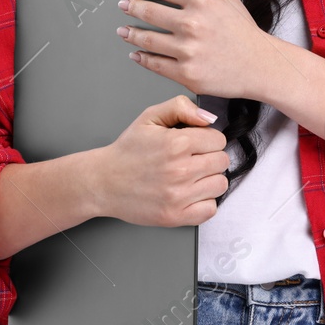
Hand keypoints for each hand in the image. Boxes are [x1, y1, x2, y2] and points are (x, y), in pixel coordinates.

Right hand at [91, 95, 229, 226]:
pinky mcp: (175, 216)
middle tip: (192, 160)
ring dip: (209, 180)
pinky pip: (210, 209)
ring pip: (220, 185)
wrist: (102, 182)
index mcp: (176, 144)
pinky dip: (203, 202)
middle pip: (222, 161)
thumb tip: (209, 118)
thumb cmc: (127, 151)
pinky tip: (189, 194)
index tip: (194, 144)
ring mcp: (178, 196)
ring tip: (190, 177)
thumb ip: (181, 107)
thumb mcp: (150, 117)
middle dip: (210, 158)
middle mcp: (180, 170)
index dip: (207, 140)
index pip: (219, 140)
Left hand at [116, 0, 277, 101]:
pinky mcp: (186, 74)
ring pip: (146, 39)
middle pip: (148, 12)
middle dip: (130, 8)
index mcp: (202, 0)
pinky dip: (141, 58)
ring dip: (130, 34)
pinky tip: (137, 54)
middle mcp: (193, 24)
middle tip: (124, 7)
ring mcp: (188, 51)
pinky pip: (154, 64)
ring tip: (124, 31)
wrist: (260, 65)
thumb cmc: (242, 29)